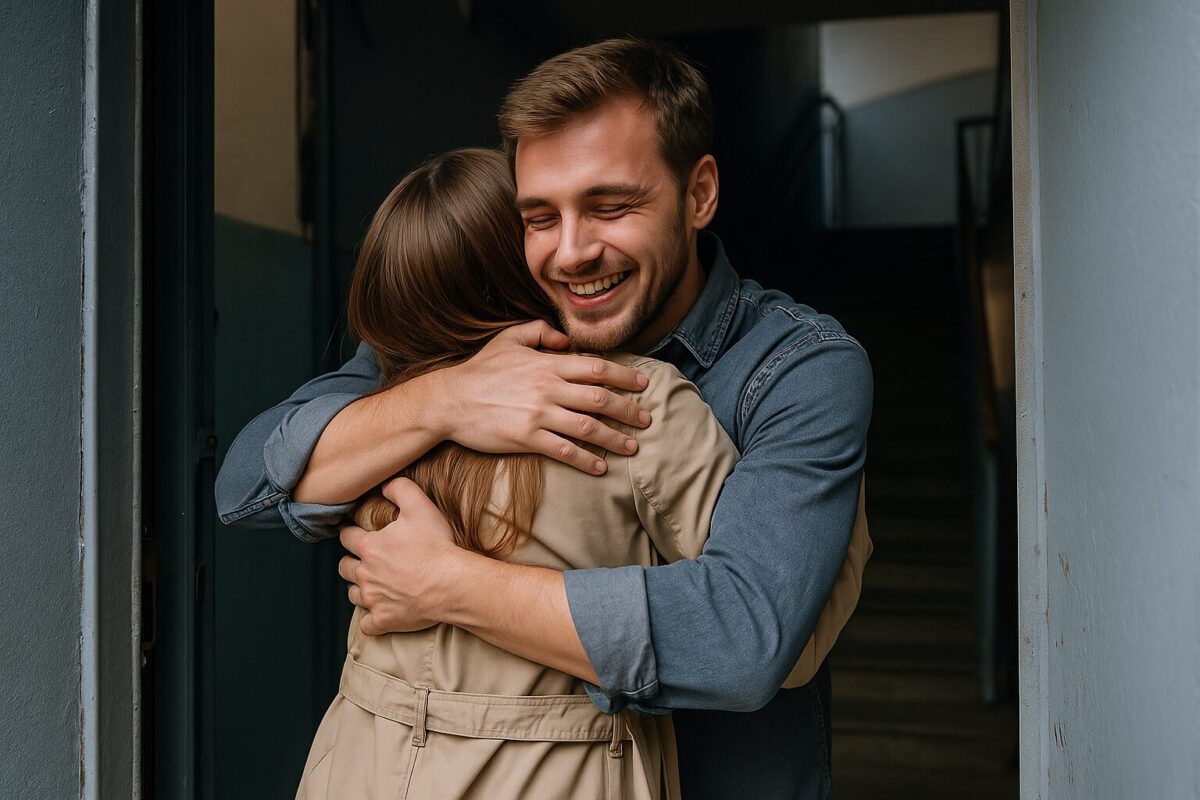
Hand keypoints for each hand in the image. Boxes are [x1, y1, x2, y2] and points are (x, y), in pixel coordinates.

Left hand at [338, 478, 462, 634]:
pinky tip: (378, 613)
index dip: (350, 533)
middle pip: (344, 567)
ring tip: (371, 584)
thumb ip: (399, 488)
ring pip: (353, 594)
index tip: (354, 532)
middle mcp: (365, 574)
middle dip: (351, 562)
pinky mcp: (384, 620)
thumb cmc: (437, 545)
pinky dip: (370, 619)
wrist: (452, 583)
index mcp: (370, 547)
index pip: (347, 537)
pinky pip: (367, 624)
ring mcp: (374, 599)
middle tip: (364, 559)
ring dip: (359, 588)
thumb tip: (384, 484)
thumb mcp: (420, 506)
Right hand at [434, 320, 651, 474]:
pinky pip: (563, 451)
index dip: (624, 376)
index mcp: (547, 364)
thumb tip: (566, 340)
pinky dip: (585, 460)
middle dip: (628, 410)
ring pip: (588, 427)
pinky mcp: (526, 438)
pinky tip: (600, 467)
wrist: (449, 400)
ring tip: (632, 446)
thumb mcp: (508, 338)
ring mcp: (538, 415)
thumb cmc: (480, 370)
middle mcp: (548, 389)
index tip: (643, 384)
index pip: (596, 368)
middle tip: (647, 420)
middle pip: (600, 399)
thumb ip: (540, 331)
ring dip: (615, 438)